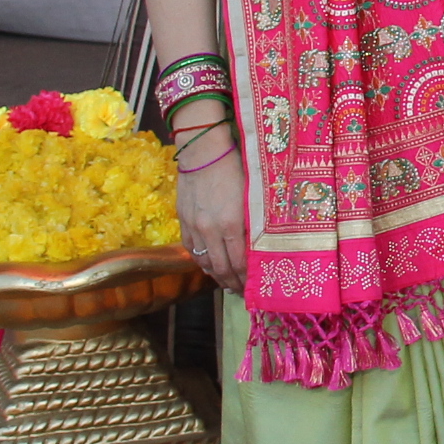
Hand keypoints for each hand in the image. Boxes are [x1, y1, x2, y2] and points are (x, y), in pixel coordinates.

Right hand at [175, 143, 247, 286]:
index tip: (254, 288)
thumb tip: (259, 247)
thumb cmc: (235, 168)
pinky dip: (201, 262)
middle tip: (242, 292)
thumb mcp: (251, 197)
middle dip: (233, 284)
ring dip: (216, 276)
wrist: (203, 151)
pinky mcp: (184, 220)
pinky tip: (210, 266)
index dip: (246, 279)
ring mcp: (194, 226)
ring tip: (227, 283)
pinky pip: (192, 250)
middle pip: (221, 268)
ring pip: (205, 261)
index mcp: (231, 223)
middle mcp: (210, 229)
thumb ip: (253, 224)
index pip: (239, 263)